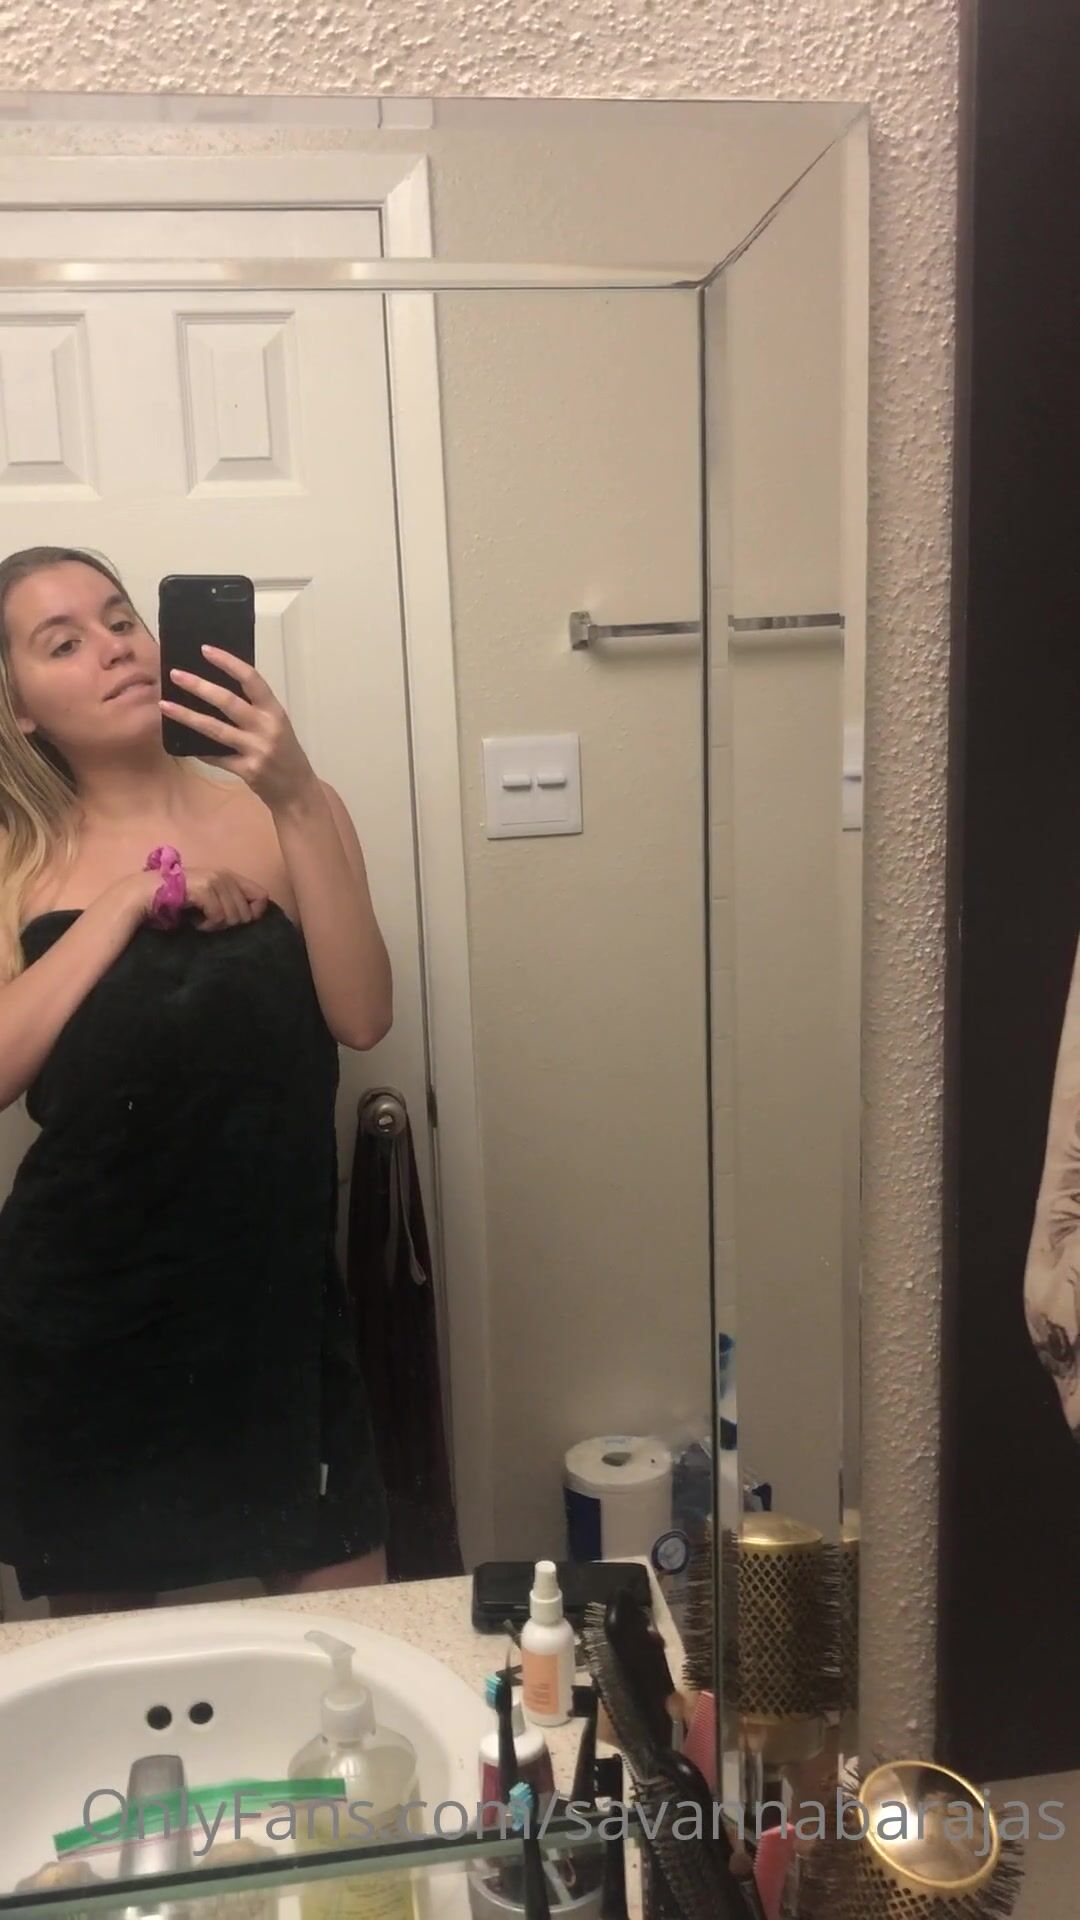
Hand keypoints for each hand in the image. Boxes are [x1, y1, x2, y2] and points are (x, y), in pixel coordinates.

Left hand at [160, 648, 316, 811]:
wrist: (297, 790)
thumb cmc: (285, 752)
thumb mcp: (276, 725)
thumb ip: (254, 709)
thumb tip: (215, 689)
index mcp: (274, 711)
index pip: (251, 679)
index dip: (228, 662)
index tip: (205, 650)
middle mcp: (267, 727)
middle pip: (228, 701)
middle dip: (199, 686)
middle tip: (175, 674)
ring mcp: (257, 750)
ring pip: (216, 729)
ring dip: (187, 716)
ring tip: (165, 705)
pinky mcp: (247, 770)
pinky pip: (216, 757)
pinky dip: (198, 749)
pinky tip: (182, 743)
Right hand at [182, 868, 269, 931]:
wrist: (148, 891)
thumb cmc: (179, 898)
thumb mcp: (210, 897)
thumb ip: (230, 901)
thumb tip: (250, 918)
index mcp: (230, 876)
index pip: (262, 896)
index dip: (254, 914)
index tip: (234, 922)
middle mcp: (225, 875)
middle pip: (246, 913)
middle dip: (230, 923)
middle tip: (210, 921)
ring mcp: (215, 880)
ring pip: (233, 917)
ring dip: (216, 925)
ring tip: (201, 920)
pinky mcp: (204, 889)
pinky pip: (218, 917)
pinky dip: (206, 925)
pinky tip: (195, 921)